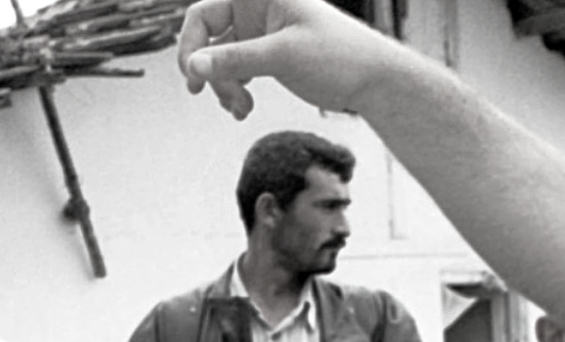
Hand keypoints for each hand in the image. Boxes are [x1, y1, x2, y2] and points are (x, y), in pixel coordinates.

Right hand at [178, 0, 395, 119]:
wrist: (373, 79)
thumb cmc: (339, 56)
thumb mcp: (282, 56)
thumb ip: (235, 59)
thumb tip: (193, 66)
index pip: (204, 14)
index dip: (191, 45)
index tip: (194, 77)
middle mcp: (258, 10)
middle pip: (207, 39)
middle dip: (210, 72)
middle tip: (212, 98)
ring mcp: (261, 33)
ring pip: (220, 60)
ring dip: (223, 87)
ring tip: (240, 109)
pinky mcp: (268, 55)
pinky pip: (236, 71)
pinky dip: (235, 91)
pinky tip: (243, 109)